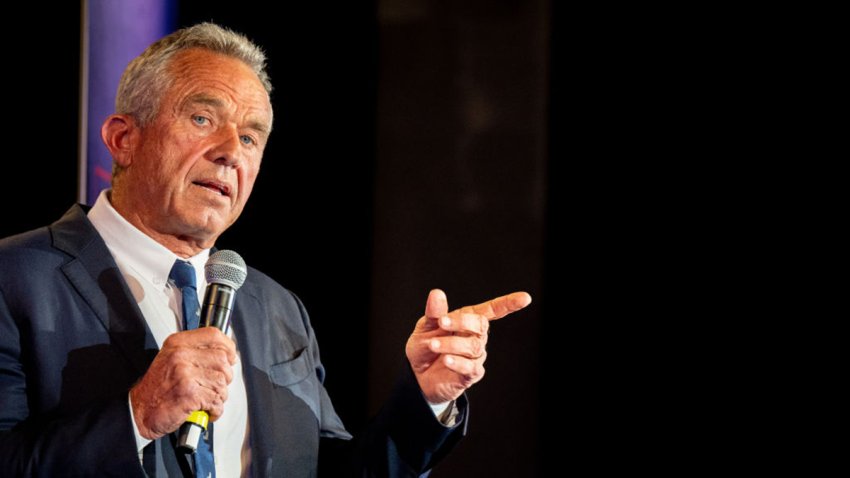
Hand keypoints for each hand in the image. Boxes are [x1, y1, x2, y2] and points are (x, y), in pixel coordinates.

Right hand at [130, 327, 236, 439]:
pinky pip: (216, 401)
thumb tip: (226, 354)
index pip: (214, 335)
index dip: (228, 347)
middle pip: (223, 360)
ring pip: (222, 382)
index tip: (231, 357)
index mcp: (178, 343)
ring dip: (218, 396)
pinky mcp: (189, 394)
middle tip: (212, 386)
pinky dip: (214, 410)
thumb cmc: (157, 388)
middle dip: (224, 377)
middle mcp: (181, 355)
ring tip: (205, 400)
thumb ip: (196, 352)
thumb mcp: (172, 359)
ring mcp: (185, 374)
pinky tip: (203, 410)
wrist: (138, 411)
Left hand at [406, 289, 531, 403]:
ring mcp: (475, 356)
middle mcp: (475, 337)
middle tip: (442, 322)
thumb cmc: (425, 347)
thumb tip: (437, 293)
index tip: (525, 298)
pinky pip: (471, 367)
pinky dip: (457, 362)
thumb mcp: (425, 327)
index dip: (508, 304)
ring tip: (433, 344)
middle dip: (463, 322)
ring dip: (452, 344)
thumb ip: (434, 313)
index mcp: (467, 320)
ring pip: (474, 347)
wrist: (417, 376)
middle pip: (481, 326)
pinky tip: (446, 360)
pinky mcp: (471, 374)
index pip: (492, 310)